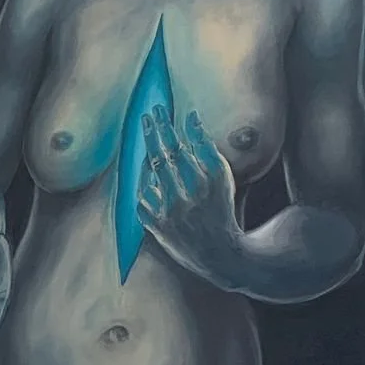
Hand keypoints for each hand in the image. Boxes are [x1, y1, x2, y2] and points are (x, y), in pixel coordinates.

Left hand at [137, 105, 241, 283]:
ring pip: (149, 176)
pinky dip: (144, 182)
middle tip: (147, 115)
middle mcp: (190, 198)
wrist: (218, 254)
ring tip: (149, 140)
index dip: (167, 126)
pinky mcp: (157, 227)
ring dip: (147, 156)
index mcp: (210, 182)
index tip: (158, 110)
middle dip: (153, 132)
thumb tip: (190, 117)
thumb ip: (206, 147)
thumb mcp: (222, 177)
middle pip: (163, 157)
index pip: (181, 147)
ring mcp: (171, 214)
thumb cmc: (220, 207)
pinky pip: (141, 197)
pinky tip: (148, 172)